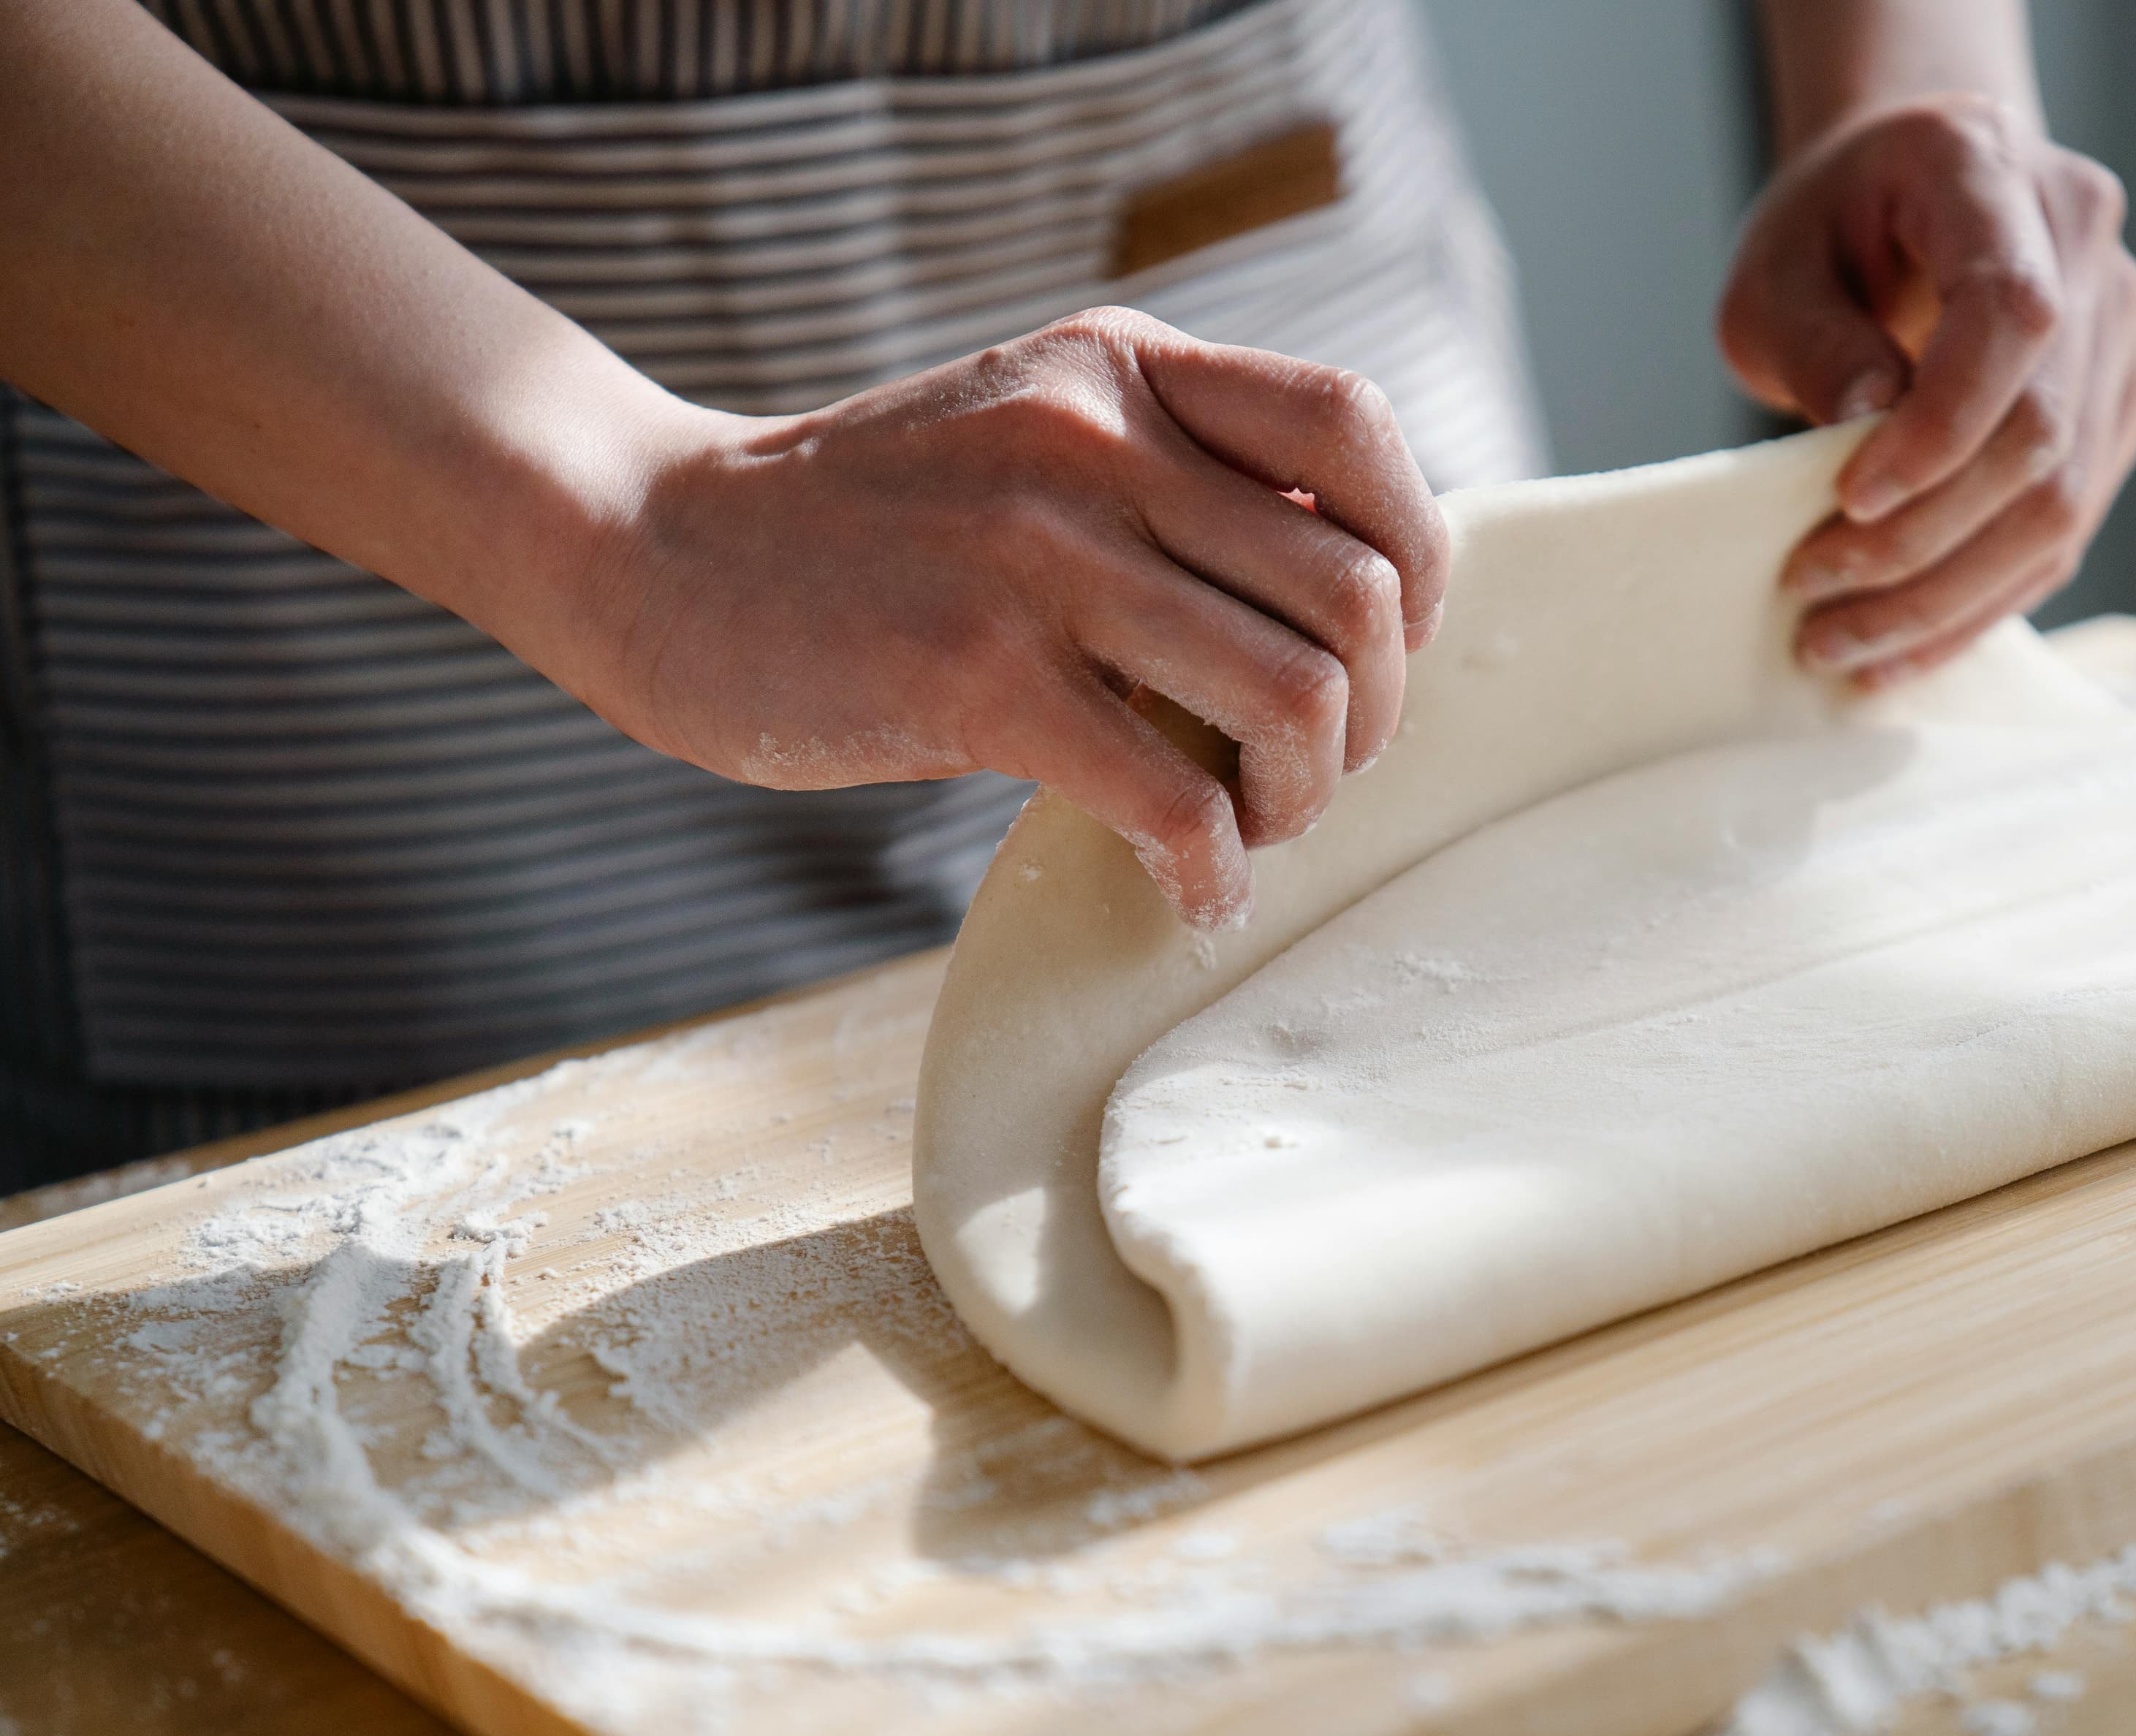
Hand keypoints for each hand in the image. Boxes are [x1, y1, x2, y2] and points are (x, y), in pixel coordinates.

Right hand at [563, 309, 1448, 929]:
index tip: (1374, 648)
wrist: (651, 548)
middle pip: (1354, 590)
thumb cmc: (870, 528)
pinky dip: (1212, 873)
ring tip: (1248, 831)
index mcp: (1121, 370)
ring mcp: (1036, 556)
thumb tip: (1350, 599)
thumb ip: (1172, 479)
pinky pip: (1175, 800)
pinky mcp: (975, 677)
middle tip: (1303, 775)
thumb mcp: (1031, 438)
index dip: (1413, 557)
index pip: (1355, 427)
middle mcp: (1095, 439)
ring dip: (1302, 799)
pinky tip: (1191, 895)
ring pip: (1293, 697)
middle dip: (1367, 717)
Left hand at [1718, 93, 2135, 688]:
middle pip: (2040, 432)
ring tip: (1841, 646)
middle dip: (1923, 542)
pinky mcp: (2117, 408)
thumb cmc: (1829, 228)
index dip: (1940, 426)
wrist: (1905, 194)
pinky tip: (1900, 649)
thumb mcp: (1773, 271)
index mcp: (1998, 174)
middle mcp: (2087, 248)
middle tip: (1810, 597)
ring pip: (2063, 502)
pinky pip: (2063, 530)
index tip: (1849, 500)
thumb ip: (1815, 344)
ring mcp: (2118, 331)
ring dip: (1948, 597)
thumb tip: (1863, 436)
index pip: (2011, 315)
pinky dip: (1980, 602)